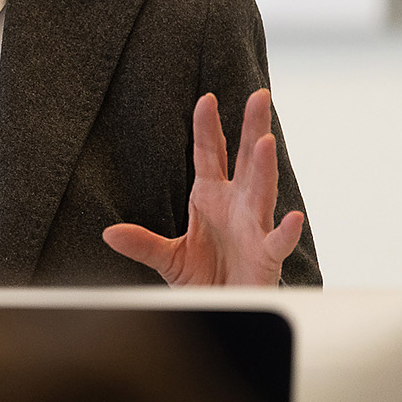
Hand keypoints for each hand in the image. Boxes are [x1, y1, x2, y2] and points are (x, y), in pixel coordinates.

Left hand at [102, 89, 303, 285]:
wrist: (224, 306)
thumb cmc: (203, 276)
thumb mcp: (167, 257)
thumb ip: (142, 243)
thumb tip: (109, 233)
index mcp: (211, 196)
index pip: (210, 154)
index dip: (208, 127)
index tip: (205, 98)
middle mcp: (237, 204)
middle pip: (246, 159)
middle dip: (252, 127)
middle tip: (259, 96)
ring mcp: (254, 226)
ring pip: (262, 190)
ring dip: (264, 167)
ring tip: (264, 141)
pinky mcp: (267, 255)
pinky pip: (278, 240)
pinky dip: (285, 230)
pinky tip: (292, 217)